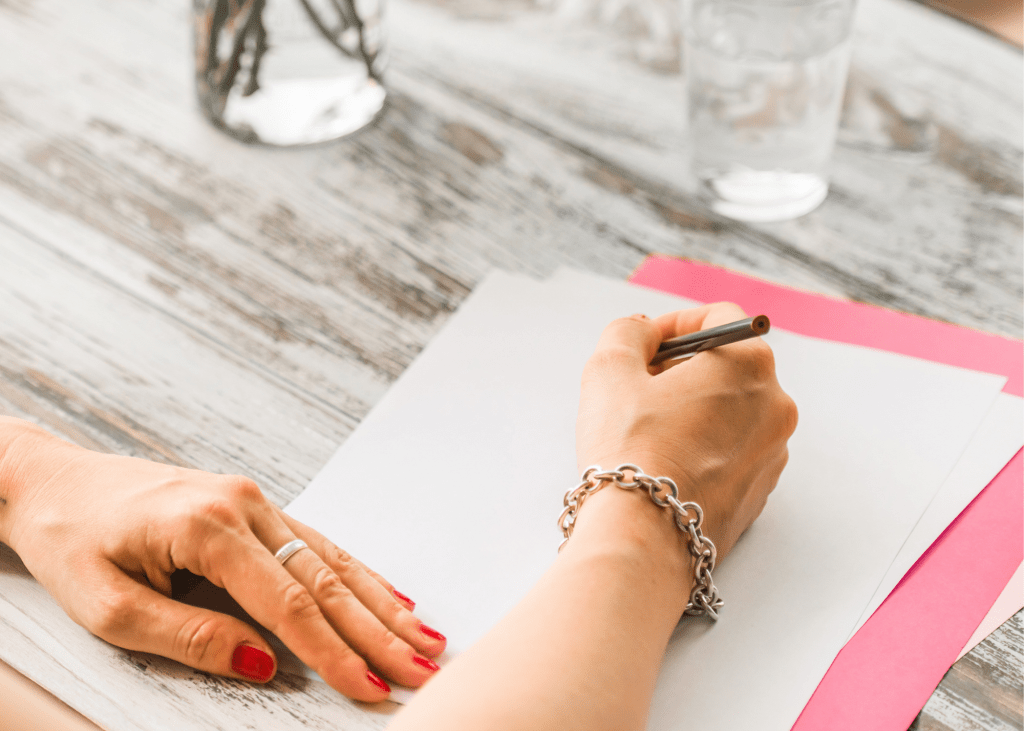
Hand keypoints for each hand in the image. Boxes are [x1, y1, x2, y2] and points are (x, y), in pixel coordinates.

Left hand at [0, 420, 445, 699]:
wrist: (52, 480)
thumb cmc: (71, 540)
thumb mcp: (109, 607)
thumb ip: (191, 635)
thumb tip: (263, 664)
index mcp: (209, 527)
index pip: (288, 604)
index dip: (334, 653)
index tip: (370, 688)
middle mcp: (245, 504)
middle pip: (326, 579)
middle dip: (379, 631)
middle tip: (424, 667)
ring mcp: (254, 499)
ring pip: (333, 558)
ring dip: (381, 602)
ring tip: (424, 636)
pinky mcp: (253, 505)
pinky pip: (316, 542)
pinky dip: (357, 573)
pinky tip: (388, 594)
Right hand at [575, 304, 797, 560]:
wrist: (645, 538)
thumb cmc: (630, 450)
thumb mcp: (610, 369)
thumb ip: (628, 332)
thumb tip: (644, 332)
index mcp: (750, 364)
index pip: (718, 318)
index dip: (672, 325)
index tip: (643, 346)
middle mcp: (776, 405)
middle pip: (726, 365)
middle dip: (680, 369)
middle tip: (636, 390)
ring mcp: (774, 452)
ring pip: (729, 410)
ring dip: (690, 409)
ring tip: (645, 433)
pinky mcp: (761, 490)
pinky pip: (730, 451)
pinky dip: (701, 446)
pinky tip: (663, 464)